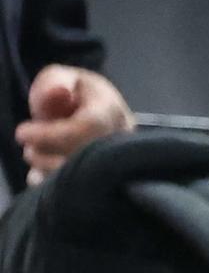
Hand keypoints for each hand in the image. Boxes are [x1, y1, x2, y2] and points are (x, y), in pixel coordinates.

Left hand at [19, 66, 130, 181]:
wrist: (90, 114)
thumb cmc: (74, 96)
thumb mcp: (62, 79)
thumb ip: (54, 82)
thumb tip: (60, 92)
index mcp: (113, 111)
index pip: (91, 127)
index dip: (52, 134)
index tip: (21, 132)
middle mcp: (123, 141)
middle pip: (88, 157)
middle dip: (47, 155)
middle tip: (29, 149)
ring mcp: (118, 165)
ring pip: (83, 180)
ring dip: (48, 170)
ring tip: (35, 156)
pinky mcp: (107, 182)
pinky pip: (80, 193)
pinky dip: (53, 186)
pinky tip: (44, 174)